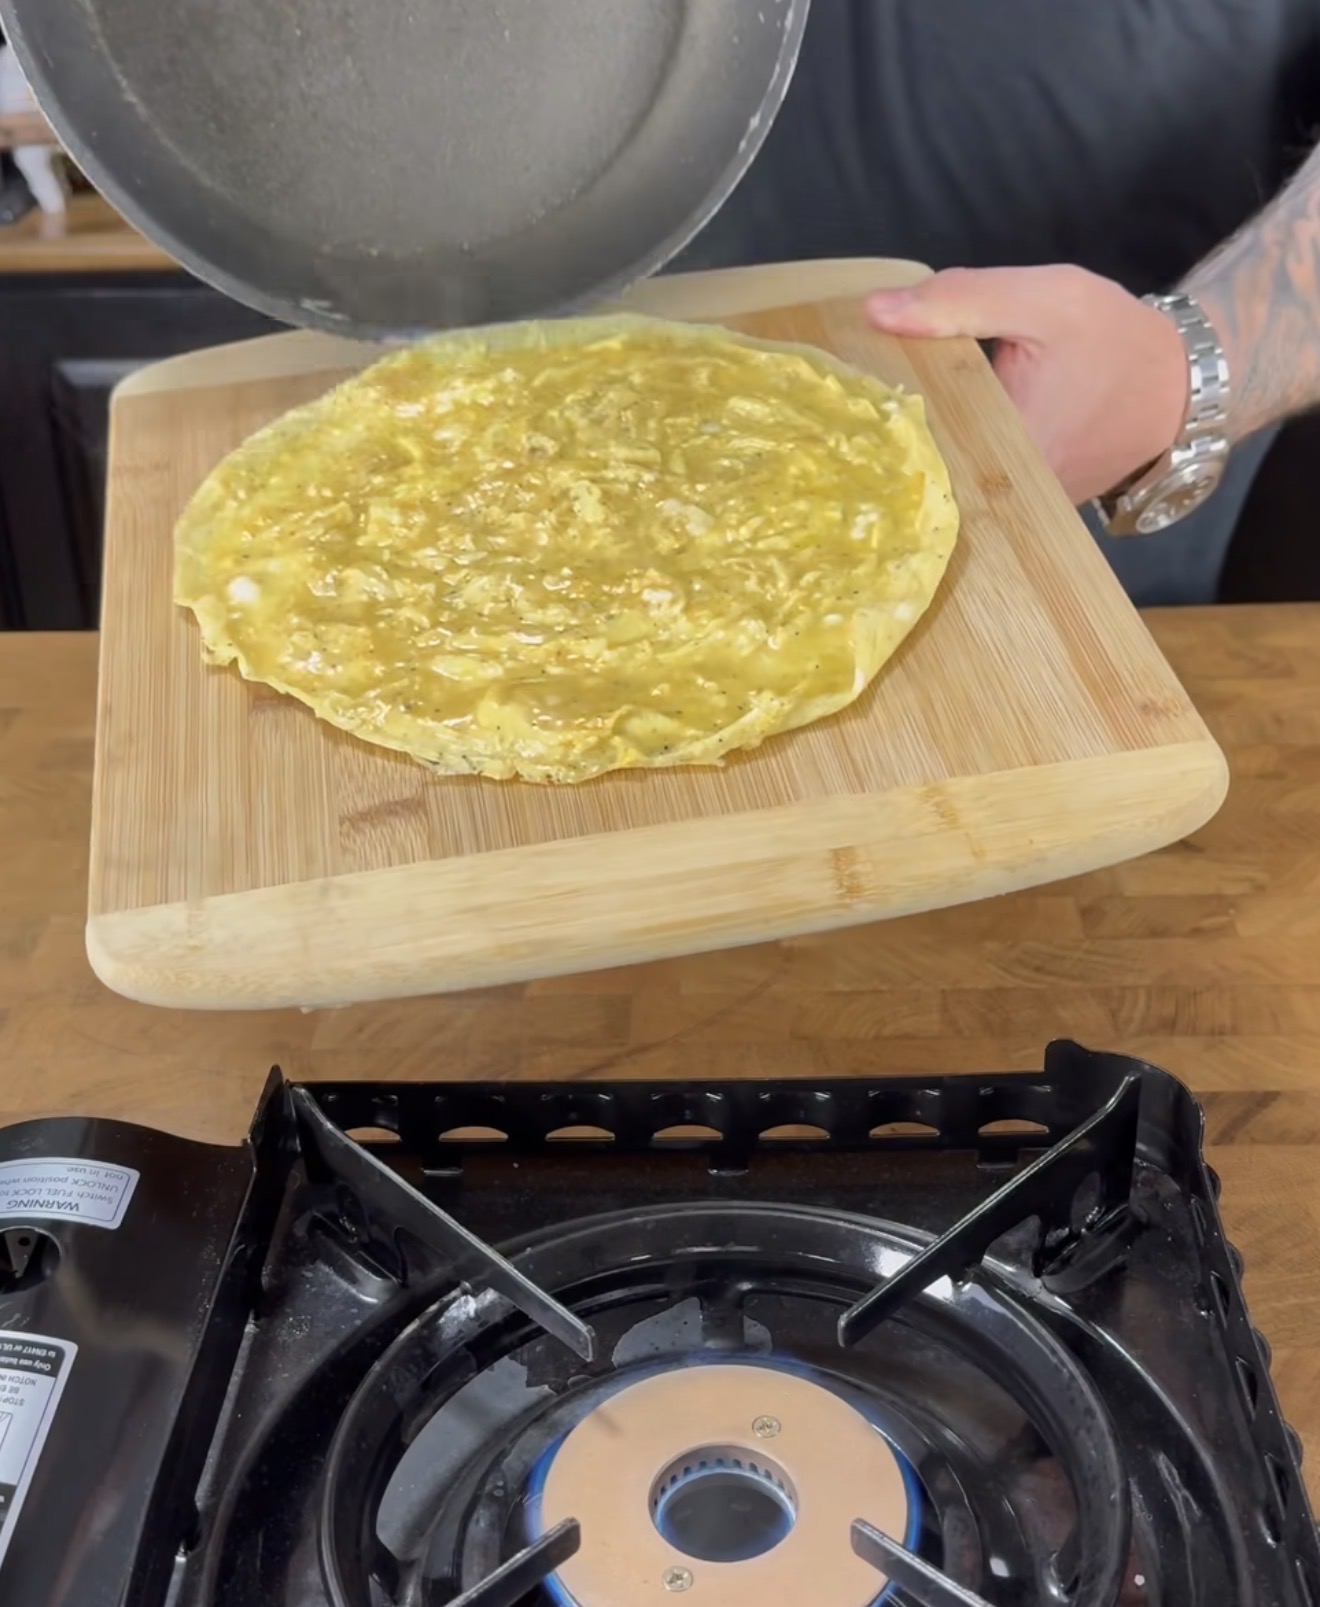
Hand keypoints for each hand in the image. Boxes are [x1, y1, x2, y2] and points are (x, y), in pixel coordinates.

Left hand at [866, 266, 1188, 505]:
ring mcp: (1015, 508)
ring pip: (943, 481)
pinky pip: (969, 482)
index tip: (835, 410)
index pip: (913, 456)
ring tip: (866, 421)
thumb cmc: (1116, 341)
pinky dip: (947, 454)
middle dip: (883, 444)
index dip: (870, 433)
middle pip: (921, 475)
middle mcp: (1007, 497)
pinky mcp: (1023, 505)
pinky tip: (920, 427)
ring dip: (913, 450)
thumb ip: (961, 301)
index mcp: (1005, 452)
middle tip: (838, 413)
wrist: (1181, 384)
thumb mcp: (1045, 300)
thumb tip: (876, 311)